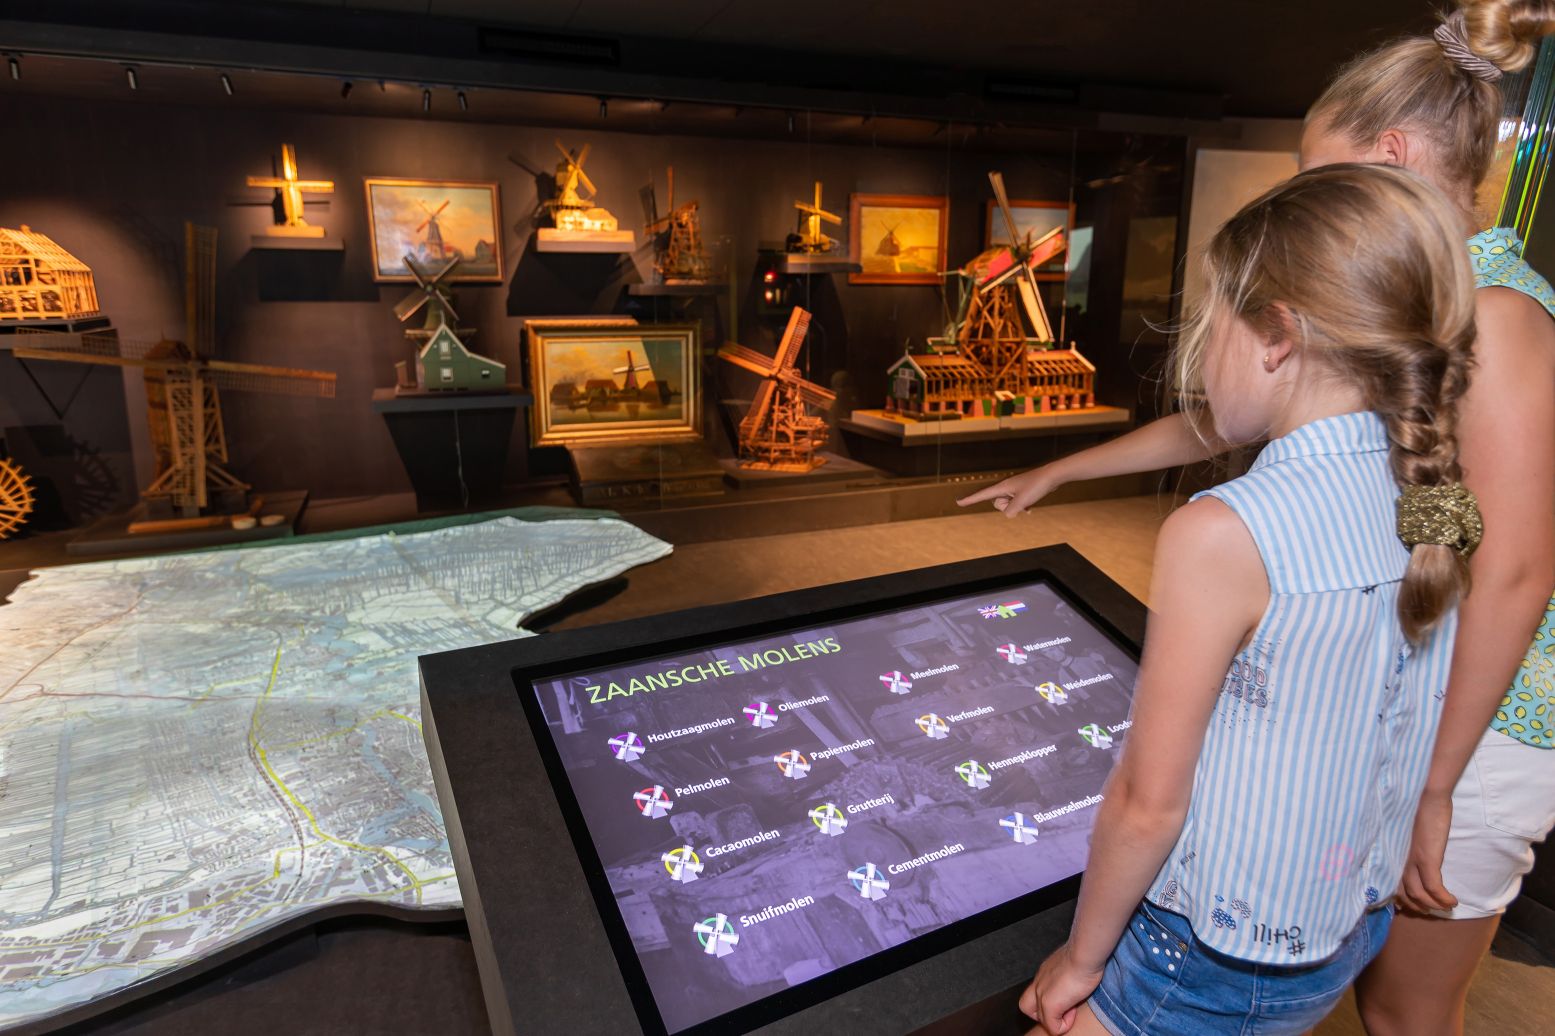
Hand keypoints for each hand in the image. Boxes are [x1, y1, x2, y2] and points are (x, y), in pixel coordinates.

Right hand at [957, 466, 1058, 516]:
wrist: (1052, 475)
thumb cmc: (1036, 486)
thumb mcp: (1021, 502)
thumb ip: (1011, 511)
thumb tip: (1008, 514)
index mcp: (1002, 487)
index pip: (982, 495)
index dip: (970, 500)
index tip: (958, 502)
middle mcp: (1006, 488)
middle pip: (998, 504)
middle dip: (1008, 507)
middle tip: (1021, 500)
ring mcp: (1014, 490)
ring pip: (1008, 506)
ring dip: (1017, 507)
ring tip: (1029, 501)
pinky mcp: (1022, 492)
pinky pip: (1016, 504)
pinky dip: (1022, 507)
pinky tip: (1030, 508)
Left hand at [1018, 941, 1104, 1035]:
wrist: (1084, 954)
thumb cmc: (1084, 956)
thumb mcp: (1073, 963)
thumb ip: (1069, 973)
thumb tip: (1077, 981)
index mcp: (1045, 972)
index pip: (1035, 991)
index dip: (1047, 1000)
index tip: (1067, 996)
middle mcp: (1039, 982)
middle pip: (1028, 1007)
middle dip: (1044, 1014)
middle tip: (1064, 1009)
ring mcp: (1041, 994)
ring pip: (1040, 1018)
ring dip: (1057, 1020)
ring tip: (1073, 1009)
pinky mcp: (1049, 1004)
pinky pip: (1053, 1027)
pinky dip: (1064, 1025)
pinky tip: (1075, 1011)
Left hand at [1396, 789, 1457, 913]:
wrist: (1424, 793)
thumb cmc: (1415, 808)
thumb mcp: (1403, 831)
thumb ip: (1402, 844)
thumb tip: (1409, 854)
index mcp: (1390, 853)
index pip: (1388, 883)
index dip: (1398, 898)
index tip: (1407, 906)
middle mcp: (1396, 859)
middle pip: (1402, 893)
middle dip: (1416, 905)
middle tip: (1430, 909)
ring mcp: (1411, 860)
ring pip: (1418, 894)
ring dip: (1433, 905)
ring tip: (1444, 907)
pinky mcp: (1426, 858)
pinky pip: (1434, 887)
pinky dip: (1443, 898)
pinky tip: (1453, 901)